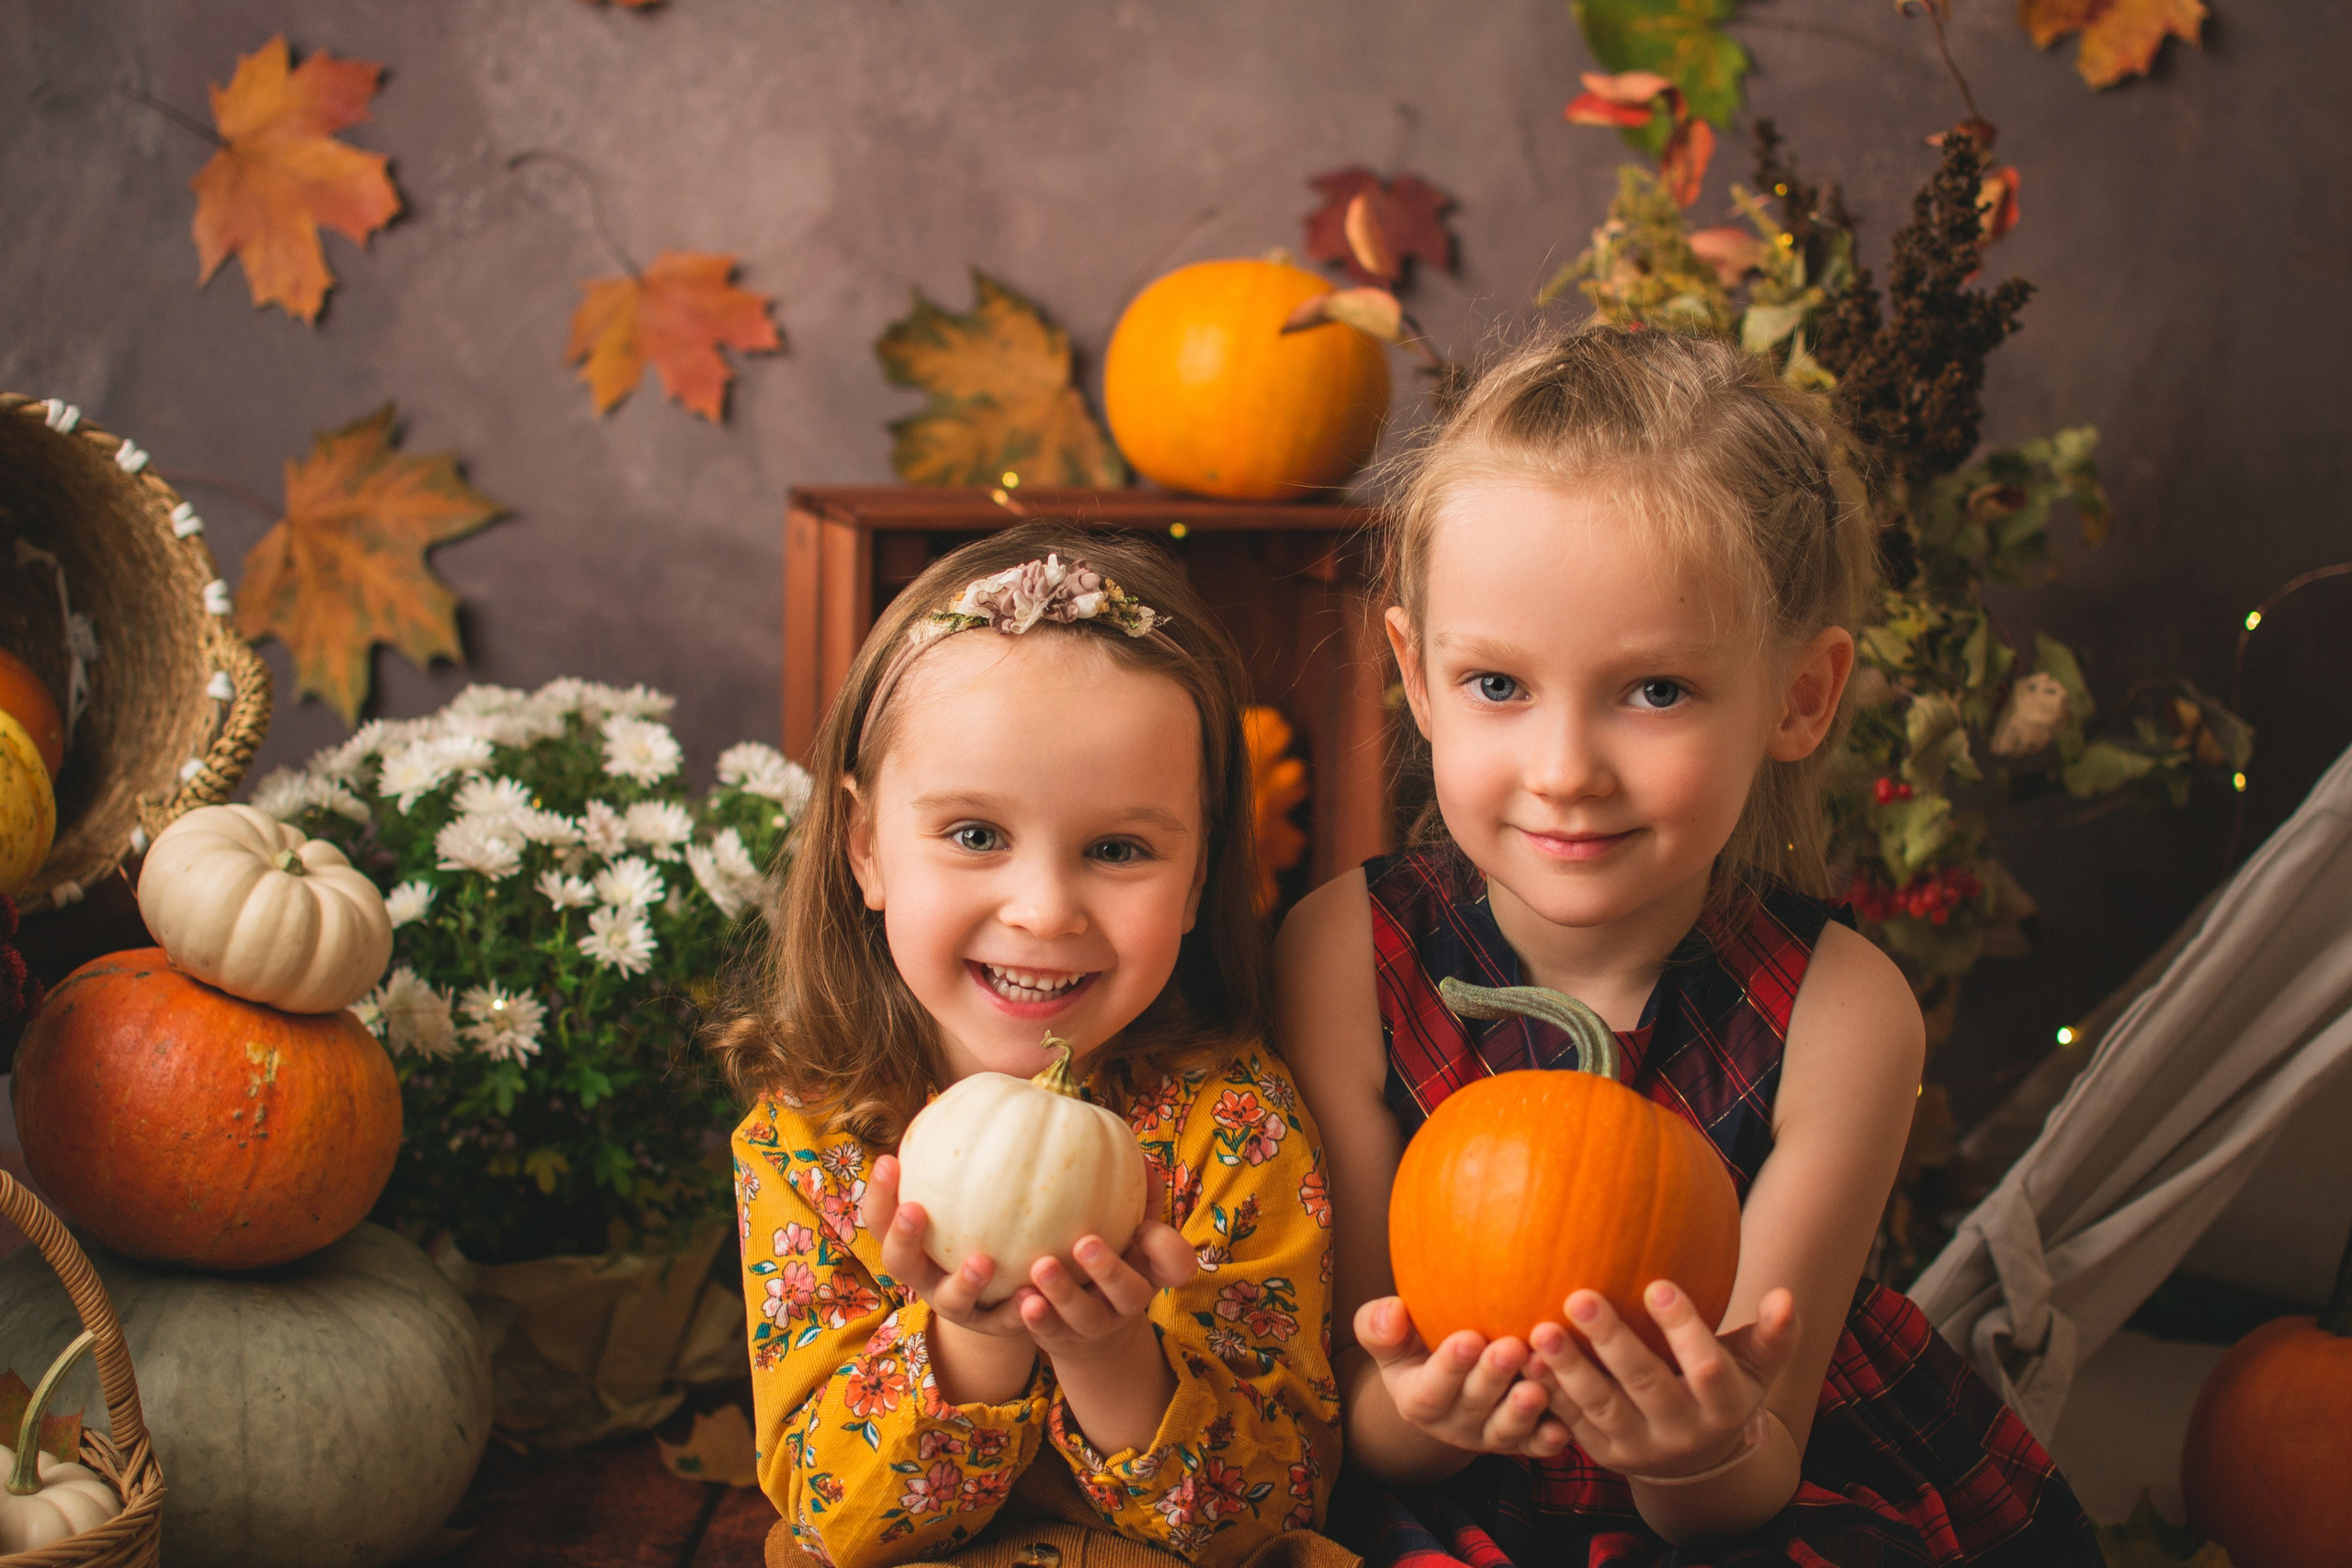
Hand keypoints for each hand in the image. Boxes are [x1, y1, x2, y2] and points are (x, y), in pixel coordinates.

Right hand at [860, 1154, 1033, 1339]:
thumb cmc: (992, 1217)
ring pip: (951, 1303)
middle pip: (899, 1263)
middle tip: (915, 1210)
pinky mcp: (997, 1327)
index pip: (879, 1216)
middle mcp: (927, 1274)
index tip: (889, 1160)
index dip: (878, 1192)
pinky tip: (1036, 1293)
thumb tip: (1022, 1077)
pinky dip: (1019, 1311)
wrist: (1016, 1287)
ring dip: (963, 1282)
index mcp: (913, 1239)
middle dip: (902, 1238)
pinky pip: (1007, 1323)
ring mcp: (959, 1306)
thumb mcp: (982, 1184)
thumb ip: (987, 1143)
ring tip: (983, 1261)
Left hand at [1018, 1165, 1195, 1366]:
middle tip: (1084, 1243)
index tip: (1144, 1228)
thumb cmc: (1110, 1256)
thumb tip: (1139, 1156)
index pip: (1176, 1264)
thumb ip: (1137, 1197)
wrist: (1088, 1330)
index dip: (1168, 1251)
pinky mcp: (1062, 1340)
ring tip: (1040, 1267)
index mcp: (1149, 1271)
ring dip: (1063, 1293)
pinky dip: (1036, 1318)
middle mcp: (1127, 1302)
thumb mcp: (1127, 1230)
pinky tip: (1021, 1299)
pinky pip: (1050, 1333)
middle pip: (1129, 1293)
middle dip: (1109, 1270)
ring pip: (1085, 1315)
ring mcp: (1095, 1325)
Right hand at [1355, 1297, 1571, 1458]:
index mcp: (1417, 1401)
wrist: (1454, 1374)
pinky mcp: (1523, 1441)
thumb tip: (1391, 1312)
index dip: (1449, 1367)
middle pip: (1474, 1406)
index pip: (1431, 1389)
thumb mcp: (1391, 1338)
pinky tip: (1564, 1424)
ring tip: (1539, 1384)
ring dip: (1524, 1409)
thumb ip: (1379, 1327)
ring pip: (1507, 1430)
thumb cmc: (1417, 1343)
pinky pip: (1537, 1445)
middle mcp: (1454, 1425)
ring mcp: (1490, 1436)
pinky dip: (1550, 1437)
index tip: (1467, 1338)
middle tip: (1513, 1348)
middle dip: (1493, 1378)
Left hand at [1526, 1281, 1799, 1480]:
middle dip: (1612, 1341)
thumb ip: (1772, 1335)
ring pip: (1600, 1406)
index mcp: (1725, 1405)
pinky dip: (1547, 1391)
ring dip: (1568, 1369)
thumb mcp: (1753, 1366)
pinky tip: (1523, 1359)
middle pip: (1645, 1384)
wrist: (1697, 1460)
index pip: (1707, 1368)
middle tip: (1579, 1295)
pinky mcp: (1602, 1452)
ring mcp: (1639, 1445)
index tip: (1658, 1284)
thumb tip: (1786, 1296)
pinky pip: (1570, 1420)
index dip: (1684, 1330)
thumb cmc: (1725, 1386)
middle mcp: (1682, 1430)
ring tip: (1539, 1329)